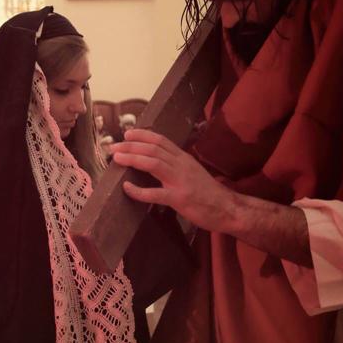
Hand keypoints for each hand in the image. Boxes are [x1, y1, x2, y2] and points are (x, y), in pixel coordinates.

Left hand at [112, 128, 310, 264]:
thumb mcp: (193, 172)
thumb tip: (155, 162)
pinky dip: (139, 191)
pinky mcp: (179, 199)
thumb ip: (176, 165)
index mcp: (184, 158)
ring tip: (116, 159)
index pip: (161, 140)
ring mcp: (180, 181)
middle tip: (113, 147)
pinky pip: (155, 194)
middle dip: (130, 145)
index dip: (142, 135)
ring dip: (132, 159)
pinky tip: (126, 189)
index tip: (127, 133)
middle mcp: (181, 165)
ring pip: (153, 163)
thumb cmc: (209, 192)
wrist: (229, 208)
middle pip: (153, 149)